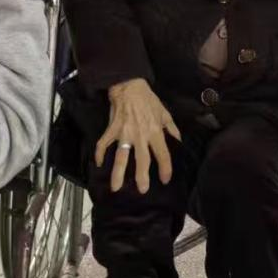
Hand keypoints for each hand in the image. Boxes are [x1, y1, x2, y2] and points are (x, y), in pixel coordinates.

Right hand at [96, 78, 180, 193]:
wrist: (129, 87)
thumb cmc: (149, 100)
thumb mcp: (165, 114)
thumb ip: (172, 130)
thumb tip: (178, 142)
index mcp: (155, 132)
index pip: (163, 155)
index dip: (165, 169)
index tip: (165, 180)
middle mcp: (140, 136)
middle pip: (141, 160)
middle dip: (142, 177)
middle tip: (142, 190)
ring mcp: (124, 134)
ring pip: (121, 157)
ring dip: (118, 173)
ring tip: (116, 187)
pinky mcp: (112, 130)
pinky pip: (104, 143)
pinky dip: (99, 153)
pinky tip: (99, 164)